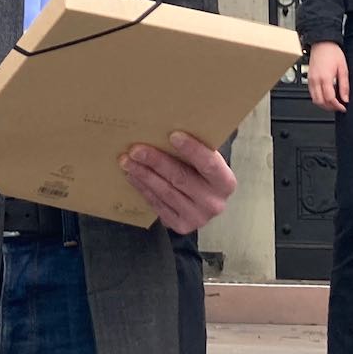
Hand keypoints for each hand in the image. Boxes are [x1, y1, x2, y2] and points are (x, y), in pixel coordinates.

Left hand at [121, 133, 236, 234]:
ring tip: (127, 161)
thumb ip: (196, 149)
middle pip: (181, 178)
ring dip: (143, 175)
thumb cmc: (202, 172)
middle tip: (135, 150)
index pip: (209, 164)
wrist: (204, 202)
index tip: (173, 135)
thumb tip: (166, 127)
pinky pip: (158, 205)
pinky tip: (132, 176)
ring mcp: (197, 217)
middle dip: (156, 162)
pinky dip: (143, 189)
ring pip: (166, 192)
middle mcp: (214, 203)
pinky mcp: (181, 226)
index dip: (192, 150)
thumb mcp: (206, 161)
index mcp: (225, 182)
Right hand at [306, 41, 347, 112]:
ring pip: (315, 99)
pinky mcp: (308, 79)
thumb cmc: (332, 53)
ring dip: (323, 104)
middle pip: (320, 102)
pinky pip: (312, 93)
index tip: (343, 107)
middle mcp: (316, 80)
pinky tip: (326, 97)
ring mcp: (310, 80)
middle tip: (338, 107)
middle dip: (330, 107)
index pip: (330, 98)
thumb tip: (345, 98)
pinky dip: (318, 98)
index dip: (337, 106)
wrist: (322, 43)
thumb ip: (344, 85)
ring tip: (333, 103)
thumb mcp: (343, 68)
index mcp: (325, 78)